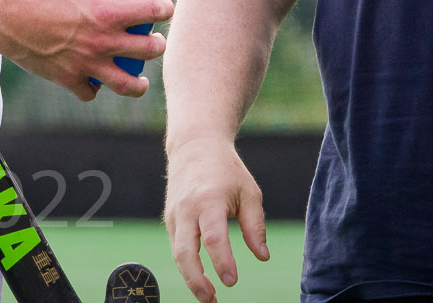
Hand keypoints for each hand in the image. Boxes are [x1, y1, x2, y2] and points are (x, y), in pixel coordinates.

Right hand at [0, 0, 172, 100]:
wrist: (5, 18)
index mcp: (105, 14)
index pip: (149, 11)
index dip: (164, 9)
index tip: (167, 9)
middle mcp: (102, 42)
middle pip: (148, 51)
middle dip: (158, 47)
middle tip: (157, 43)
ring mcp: (87, 65)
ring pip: (127, 85)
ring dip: (139, 84)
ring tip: (142, 82)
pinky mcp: (69, 80)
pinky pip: (89, 93)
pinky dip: (93, 89)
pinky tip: (94, 84)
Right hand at [165, 135, 267, 302]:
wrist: (195, 145)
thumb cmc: (226, 170)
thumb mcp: (249, 192)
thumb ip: (255, 226)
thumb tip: (262, 256)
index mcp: (208, 200)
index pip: (213, 237)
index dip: (221, 261)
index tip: (232, 281)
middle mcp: (187, 209)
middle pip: (185, 252)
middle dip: (196, 280)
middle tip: (212, 300)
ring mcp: (175, 215)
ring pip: (177, 254)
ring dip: (190, 279)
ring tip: (209, 297)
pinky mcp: (170, 220)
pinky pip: (177, 248)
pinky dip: (187, 266)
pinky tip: (201, 280)